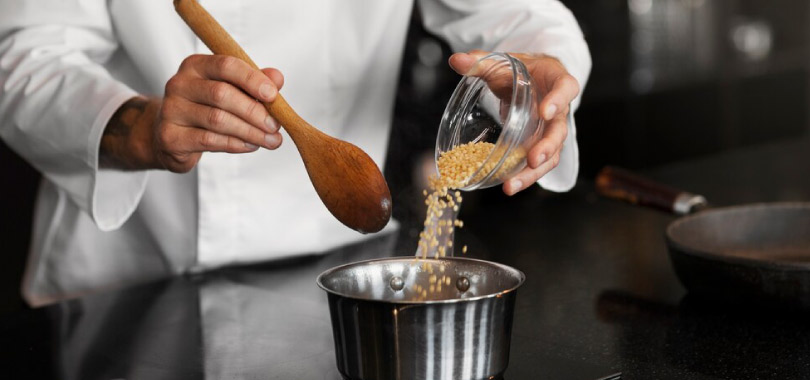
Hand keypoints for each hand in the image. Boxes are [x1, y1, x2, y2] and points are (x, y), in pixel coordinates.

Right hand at [101, 54, 284, 171]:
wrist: (173, 136)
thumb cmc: (208, 109)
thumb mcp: (232, 91)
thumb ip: (255, 83)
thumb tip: (277, 78)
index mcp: (196, 66)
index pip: (226, 65)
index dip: (252, 79)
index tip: (273, 95)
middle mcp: (179, 84)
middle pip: (221, 94)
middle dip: (254, 112)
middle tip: (275, 126)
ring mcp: (171, 110)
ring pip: (217, 119)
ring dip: (250, 132)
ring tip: (270, 140)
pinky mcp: (170, 136)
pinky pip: (208, 140)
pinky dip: (235, 144)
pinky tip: (250, 145)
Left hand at [448, 51, 579, 195]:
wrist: (532, 79)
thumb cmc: (522, 70)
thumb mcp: (504, 63)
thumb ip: (481, 61)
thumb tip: (456, 60)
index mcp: (557, 81)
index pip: (566, 87)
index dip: (559, 99)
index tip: (546, 111)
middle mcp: (559, 109)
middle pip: (560, 130)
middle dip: (548, 146)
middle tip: (534, 159)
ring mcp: (551, 130)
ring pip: (551, 155)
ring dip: (533, 172)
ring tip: (512, 185)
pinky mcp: (540, 145)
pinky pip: (537, 163)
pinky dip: (523, 176)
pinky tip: (507, 185)